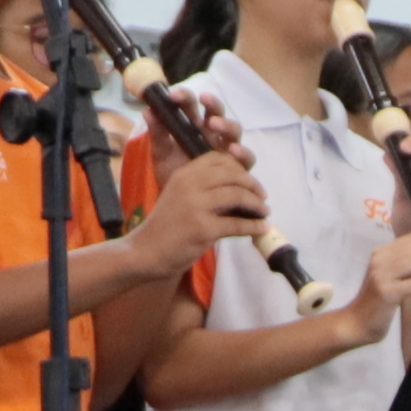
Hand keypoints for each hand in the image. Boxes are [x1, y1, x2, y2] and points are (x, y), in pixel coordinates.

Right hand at [142, 145, 267, 258]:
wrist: (146, 251)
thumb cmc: (165, 226)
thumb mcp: (179, 196)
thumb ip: (201, 188)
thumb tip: (237, 189)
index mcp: (184, 174)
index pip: (218, 159)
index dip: (238, 167)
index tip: (249, 180)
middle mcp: (190, 184)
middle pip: (232, 174)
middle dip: (252, 184)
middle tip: (262, 196)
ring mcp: (197, 206)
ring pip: (237, 196)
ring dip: (256, 204)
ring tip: (265, 211)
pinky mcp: (203, 228)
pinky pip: (236, 224)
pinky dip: (254, 226)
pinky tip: (262, 228)